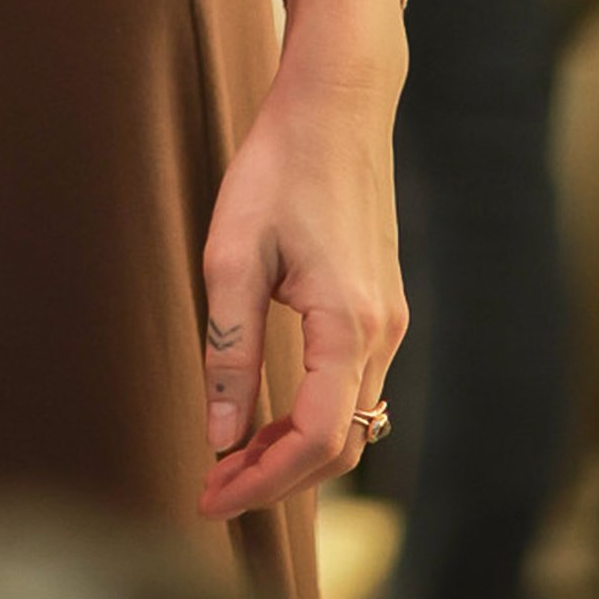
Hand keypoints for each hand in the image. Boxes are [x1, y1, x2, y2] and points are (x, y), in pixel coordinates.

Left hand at [197, 12, 406, 519]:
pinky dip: (312, 416)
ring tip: (230, 459)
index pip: (315, 440)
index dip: (262, 481)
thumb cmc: (280, 165)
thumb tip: (222, 435)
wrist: (337, 101)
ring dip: (293, 452)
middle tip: (212, 490)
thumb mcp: (234, 254)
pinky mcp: (381, 306)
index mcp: (349, 325)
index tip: (210, 496)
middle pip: (339, 446)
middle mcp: (382, 334)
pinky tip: (266, 413)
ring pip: (350, 421)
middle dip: (277, 479)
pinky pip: (352, 388)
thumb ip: (230, 350)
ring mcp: (389, 321)